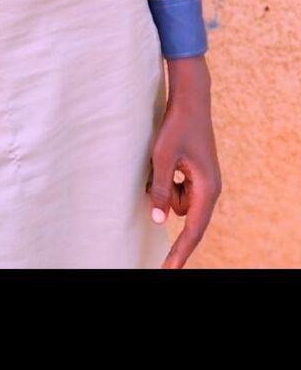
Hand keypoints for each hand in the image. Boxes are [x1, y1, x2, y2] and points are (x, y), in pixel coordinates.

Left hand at [146, 65, 222, 268]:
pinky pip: (177, 187)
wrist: (191, 99)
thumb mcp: (162, 157)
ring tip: (162, 159)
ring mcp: (204, 181)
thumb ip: (160, 190)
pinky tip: (166, 157)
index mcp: (207, 189)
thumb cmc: (176, 126)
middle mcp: (209, 189)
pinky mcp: (196, 173)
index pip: (193, 230)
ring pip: (176, 200)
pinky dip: (167, 178)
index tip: (168, 270)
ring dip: (164, 185)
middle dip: (165, 196)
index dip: (180, 252)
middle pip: (181, 213)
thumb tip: (160, 221)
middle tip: (162, 167)